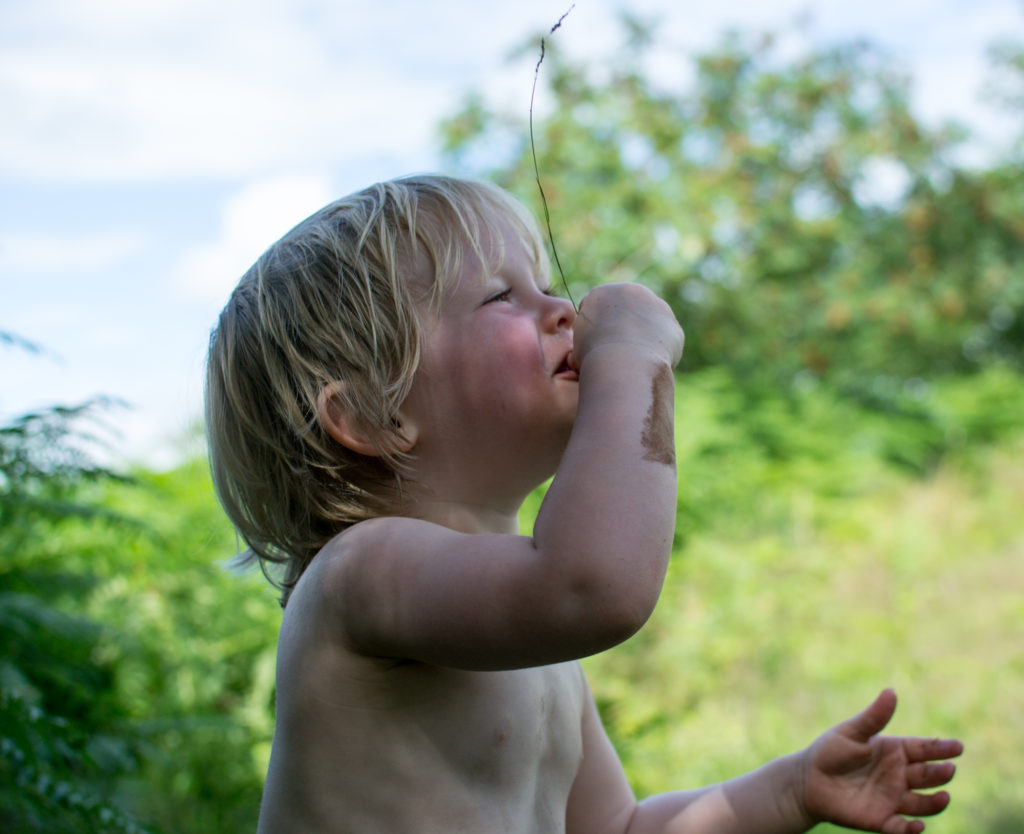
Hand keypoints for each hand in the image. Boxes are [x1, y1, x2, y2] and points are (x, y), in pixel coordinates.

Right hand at [572, 283, 683, 369]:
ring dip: (643, 338)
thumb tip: (578, 358)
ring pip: (648, 323)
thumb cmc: (594, 357)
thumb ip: (583, 345)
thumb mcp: (577, 349)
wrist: (625, 363)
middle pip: (626, 310)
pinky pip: (663, 340)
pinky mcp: (672, 325)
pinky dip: (658, 352)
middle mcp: (631, 291)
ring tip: (633, 362)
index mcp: (601, 293)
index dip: (595, 330)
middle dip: (623, 328)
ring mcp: (656, 305)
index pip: (598, 308)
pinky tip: (648, 365)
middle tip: (616, 353)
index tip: (594, 347)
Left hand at [799, 690, 962, 833]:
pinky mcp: (882, 819)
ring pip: (923, 803)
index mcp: (895, 751)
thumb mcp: (852, 731)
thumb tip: (891, 692)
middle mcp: (899, 776)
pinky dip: (911, 829)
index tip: (958, 746)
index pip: (923, 749)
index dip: (940, 748)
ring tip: (944, 796)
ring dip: (935, 802)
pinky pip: (901, 828)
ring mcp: (893, 798)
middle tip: (949, 768)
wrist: (808, 780)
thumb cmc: (831, 751)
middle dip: (940, 773)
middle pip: (927, 775)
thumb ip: (874, 717)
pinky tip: (917, 825)